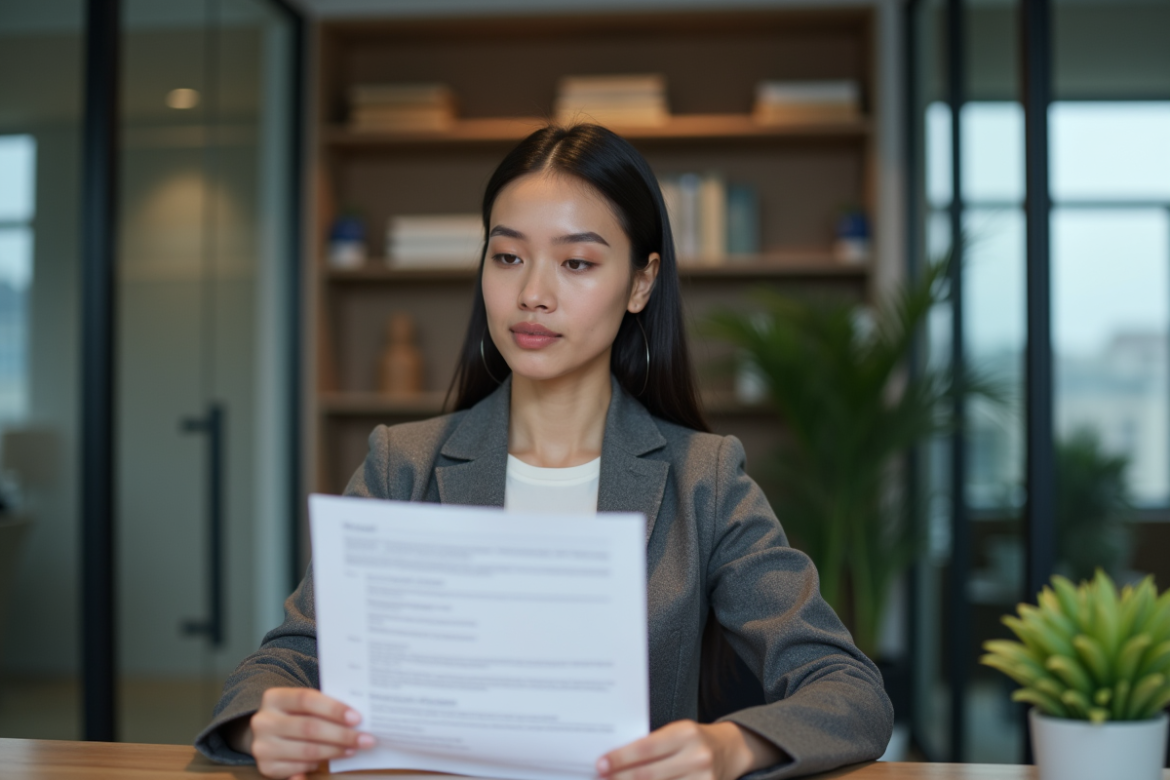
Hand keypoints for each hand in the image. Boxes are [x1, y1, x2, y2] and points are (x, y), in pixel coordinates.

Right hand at [236, 687, 376, 779]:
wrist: (266, 732)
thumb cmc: (294, 714)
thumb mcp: (301, 704)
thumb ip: (322, 706)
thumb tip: (356, 717)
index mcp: (274, 698)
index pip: (307, 699)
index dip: (334, 709)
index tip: (357, 718)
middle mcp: (264, 721)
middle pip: (309, 727)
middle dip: (341, 734)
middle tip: (365, 738)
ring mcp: (262, 746)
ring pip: (307, 751)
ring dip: (335, 751)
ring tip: (354, 749)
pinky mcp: (266, 767)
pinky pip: (300, 767)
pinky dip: (319, 764)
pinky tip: (333, 759)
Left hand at [596, 720, 782, 779]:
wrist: (730, 749)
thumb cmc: (694, 739)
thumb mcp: (676, 732)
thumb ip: (651, 745)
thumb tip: (615, 760)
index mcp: (685, 733)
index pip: (646, 747)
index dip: (621, 758)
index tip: (601, 765)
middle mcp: (696, 756)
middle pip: (649, 774)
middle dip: (621, 779)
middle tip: (601, 779)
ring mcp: (703, 778)